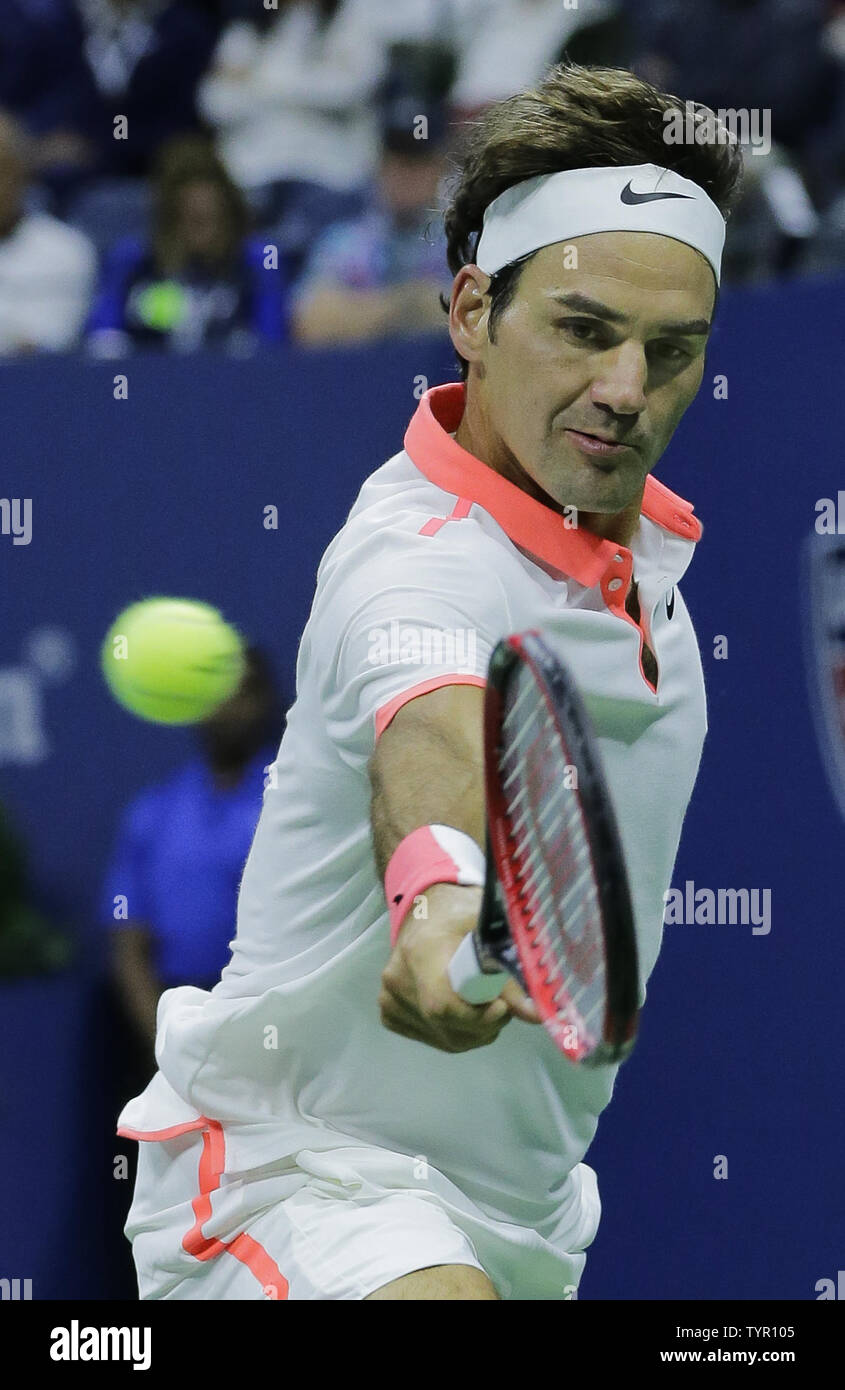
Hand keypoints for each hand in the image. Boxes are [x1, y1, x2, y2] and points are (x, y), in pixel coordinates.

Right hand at [379, 882, 539, 1052]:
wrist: (424, 912)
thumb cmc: (460, 912)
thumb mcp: (489, 928)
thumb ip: (510, 969)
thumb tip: (535, 1013)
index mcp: (420, 952)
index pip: (442, 1005)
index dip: (477, 1017)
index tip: (503, 1007)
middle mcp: (397, 980)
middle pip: (448, 1026)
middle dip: (486, 1024)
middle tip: (503, 1001)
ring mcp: (390, 1001)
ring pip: (447, 1039)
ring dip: (477, 1030)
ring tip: (486, 1001)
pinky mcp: (391, 1014)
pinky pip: (437, 1039)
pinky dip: (461, 1032)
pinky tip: (465, 1008)